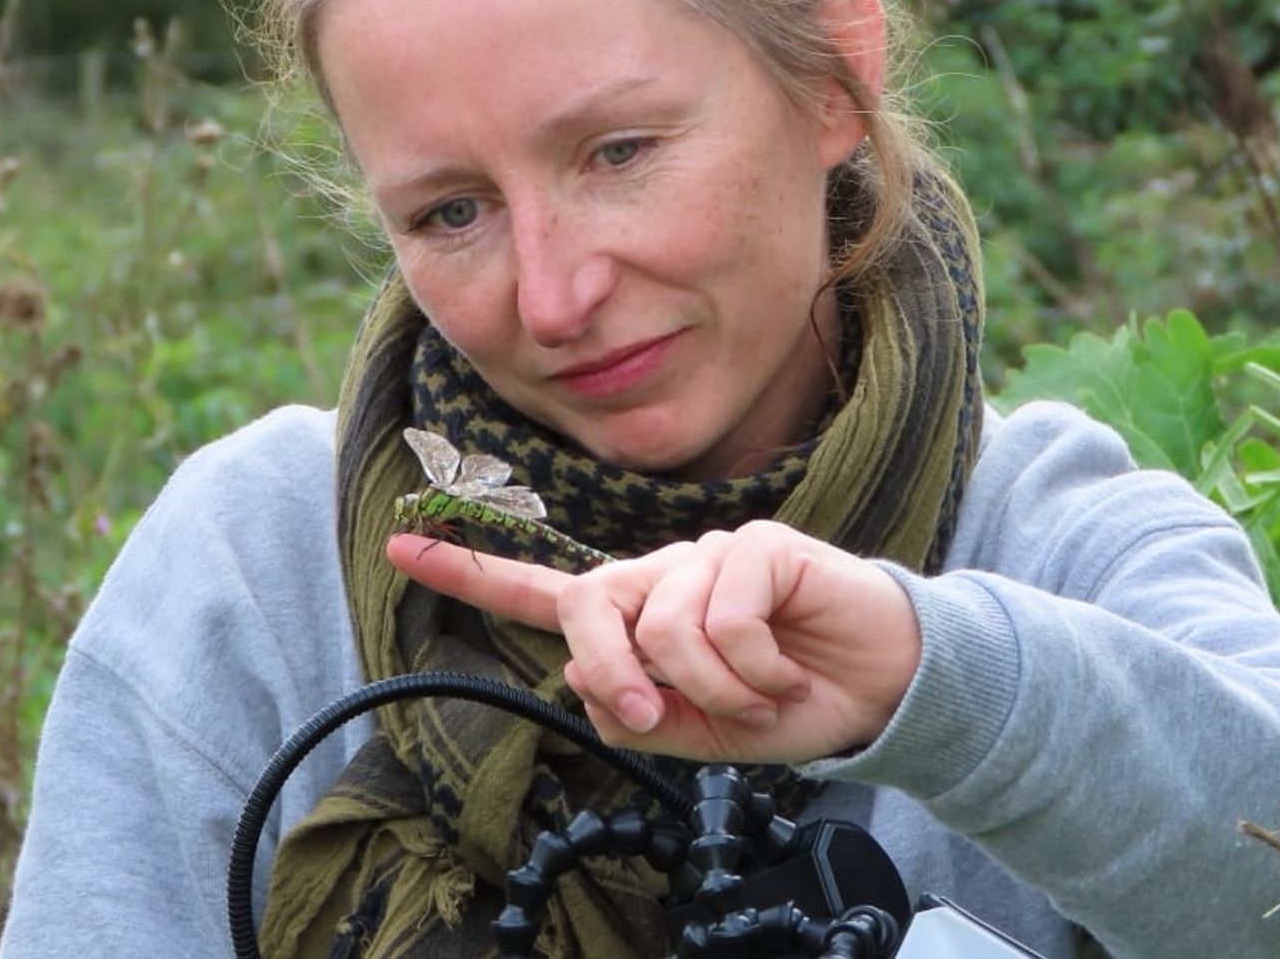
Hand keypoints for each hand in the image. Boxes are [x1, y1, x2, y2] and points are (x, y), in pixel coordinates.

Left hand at [386, 520, 921, 763]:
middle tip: (658, 717)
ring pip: (663, 628)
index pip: (544, 593)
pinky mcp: (756, 546)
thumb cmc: (785, 704)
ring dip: (715, 689)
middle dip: (616, 674)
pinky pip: (723, 617)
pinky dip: (753, 670)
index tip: (401, 547)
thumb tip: (584, 678)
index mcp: (637, 616)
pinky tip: (784, 670)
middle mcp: (661, 575)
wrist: (878, 691)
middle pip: (589, 605)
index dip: (472, 573)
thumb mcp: (699, 735)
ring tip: (760, 697)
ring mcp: (707, 554)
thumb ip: (636, 715)